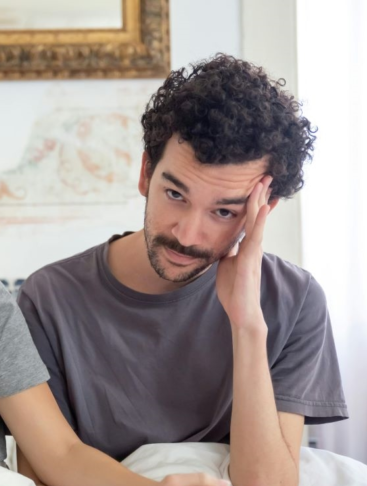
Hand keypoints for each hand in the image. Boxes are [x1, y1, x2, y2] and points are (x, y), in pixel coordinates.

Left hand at [216, 176, 272, 330]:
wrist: (241, 310)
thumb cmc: (234, 289)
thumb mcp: (225, 263)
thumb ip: (226, 250)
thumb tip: (221, 240)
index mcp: (246, 245)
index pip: (249, 219)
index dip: (253, 202)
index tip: (256, 185)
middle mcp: (252, 245)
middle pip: (256, 215)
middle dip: (259, 195)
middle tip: (265, 174)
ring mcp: (253, 251)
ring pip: (257, 221)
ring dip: (260, 201)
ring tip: (264, 182)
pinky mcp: (251, 259)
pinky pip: (256, 236)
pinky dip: (259, 221)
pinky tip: (263, 207)